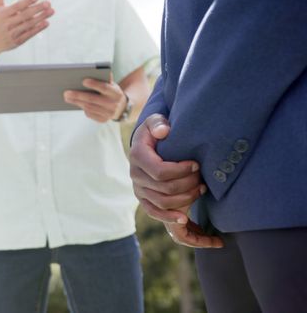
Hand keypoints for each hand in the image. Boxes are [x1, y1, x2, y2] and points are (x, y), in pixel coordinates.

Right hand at [0, 0, 53, 53]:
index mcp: (3, 14)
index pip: (16, 6)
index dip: (26, 1)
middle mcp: (8, 23)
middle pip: (25, 15)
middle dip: (37, 9)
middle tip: (48, 3)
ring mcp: (12, 33)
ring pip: (29, 25)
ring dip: (41, 18)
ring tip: (51, 11)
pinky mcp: (17, 41)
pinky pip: (29, 34)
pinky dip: (38, 29)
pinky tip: (46, 23)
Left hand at [63, 75, 125, 122]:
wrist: (121, 108)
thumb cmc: (111, 92)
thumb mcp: (112, 85)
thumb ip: (105, 78)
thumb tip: (96, 70)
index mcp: (116, 93)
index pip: (104, 88)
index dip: (94, 84)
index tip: (83, 81)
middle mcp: (113, 104)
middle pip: (92, 99)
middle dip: (78, 95)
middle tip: (66, 92)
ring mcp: (108, 114)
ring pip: (89, 107)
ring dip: (76, 102)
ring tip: (67, 97)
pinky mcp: (103, 120)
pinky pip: (90, 114)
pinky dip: (82, 108)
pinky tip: (75, 103)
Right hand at [130, 114, 221, 247]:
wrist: (146, 145)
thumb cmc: (156, 131)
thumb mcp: (155, 121)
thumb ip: (158, 122)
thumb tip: (164, 131)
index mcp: (137, 156)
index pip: (160, 171)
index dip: (181, 171)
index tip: (197, 165)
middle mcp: (135, 175)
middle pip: (164, 189)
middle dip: (188, 184)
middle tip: (203, 178)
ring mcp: (139, 189)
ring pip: (163, 202)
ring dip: (185, 199)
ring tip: (201, 189)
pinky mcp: (144, 199)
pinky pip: (155, 213)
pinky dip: (169, 218)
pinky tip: (184, 219)